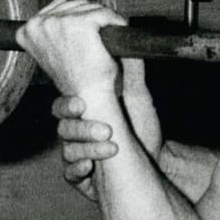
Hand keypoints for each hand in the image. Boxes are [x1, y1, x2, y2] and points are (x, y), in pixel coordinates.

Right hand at [16, 0, 125, 99]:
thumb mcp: (52, 50)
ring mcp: (58, 22)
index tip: (87, 30)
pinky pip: (105, 13)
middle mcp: (39, 24)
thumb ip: (50, 30)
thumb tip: (58, 13)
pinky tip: (115, 35)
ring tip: (105, 39)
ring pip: (91, 7)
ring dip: (103, 19)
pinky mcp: (80, 23)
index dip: (77, 17)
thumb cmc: (75, 76)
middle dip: (92, 17)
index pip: (59, 7)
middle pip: (76, 4)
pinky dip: (115, 21)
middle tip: (100, 36)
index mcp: (27, 30)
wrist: (88, 94)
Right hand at [53, 59, 153, 201]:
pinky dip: (78, 169)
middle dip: (80, 128)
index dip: (69, 104)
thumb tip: (127, 45)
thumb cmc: (143, 126)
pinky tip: (90, 167)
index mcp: (86, 110)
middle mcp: (78, 131)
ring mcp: (78, 153)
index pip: (66, 104)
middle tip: (104, 130)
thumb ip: (131, 72)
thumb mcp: (139, 97)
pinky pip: (70, 173)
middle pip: (63, 127)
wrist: (157, 159)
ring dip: (88, 149)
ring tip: (111, 148)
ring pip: (68, 150)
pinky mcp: (80, 174)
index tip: (82, 104)